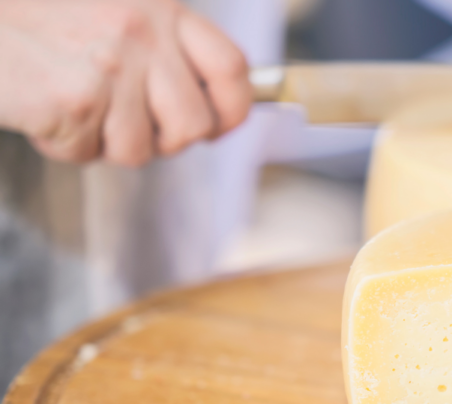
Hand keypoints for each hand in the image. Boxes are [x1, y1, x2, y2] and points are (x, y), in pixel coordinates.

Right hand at [0, 0, 251, 165]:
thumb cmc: (31, 16)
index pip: (230, 67)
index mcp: (159, 8)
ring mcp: (111, 67)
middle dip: (161, 140)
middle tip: (124, 125)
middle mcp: (142, 33)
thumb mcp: (110, 11)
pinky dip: (61, 144)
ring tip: (70, 106)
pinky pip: (87, 153)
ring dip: (102, 143)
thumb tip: (210, 111)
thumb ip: (161, 48)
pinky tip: (40, 109)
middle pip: (192, 124)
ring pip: (139, 150)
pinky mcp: (76, 99)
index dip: (232, 109)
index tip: (216, 126)